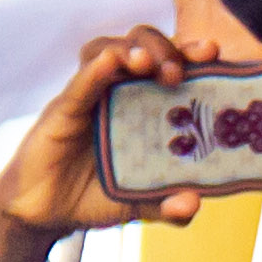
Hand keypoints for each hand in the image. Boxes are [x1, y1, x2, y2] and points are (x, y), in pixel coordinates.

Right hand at [0, 26, 207, 238]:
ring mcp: (90, 98)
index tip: (213, 52)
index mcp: (148, 106)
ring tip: (147, 62)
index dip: (191, 55)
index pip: (171, 66)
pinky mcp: (63, 110)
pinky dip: (94, 71)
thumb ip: (169, 207)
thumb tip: (191, 203)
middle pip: (142, 47)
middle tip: (179, 69)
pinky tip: (109, 62)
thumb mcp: (142, 205)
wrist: (48, 213)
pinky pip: (80, 85)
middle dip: (165, 48)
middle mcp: (120, 93)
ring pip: (108, 52)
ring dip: (131, 50)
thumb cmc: (98, 195)